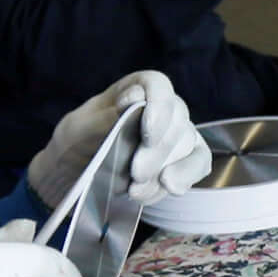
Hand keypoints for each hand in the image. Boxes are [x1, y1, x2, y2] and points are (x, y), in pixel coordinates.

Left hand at [27, 69, 210, 207]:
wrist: (78, 172)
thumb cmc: (77, 142)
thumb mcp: (78, 128)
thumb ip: (105, 116)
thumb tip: (135, 100)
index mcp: (134, 88)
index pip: (157, 86)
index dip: (158, 106)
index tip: (147, 134)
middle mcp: (161, 107)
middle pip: (176, 120)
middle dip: (157, 151)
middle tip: (136, 173)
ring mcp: (177, 133)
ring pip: (188, 145)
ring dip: (164, 171)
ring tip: (136, 190)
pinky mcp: (185, 158)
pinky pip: (199, 163)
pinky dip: (184, 178)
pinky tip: (165, 188)